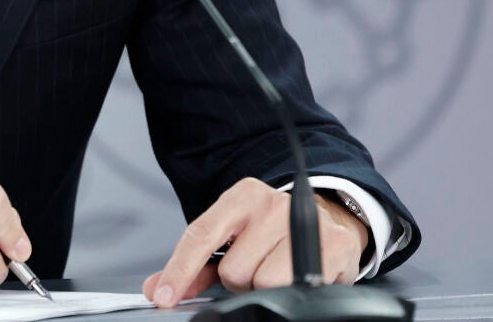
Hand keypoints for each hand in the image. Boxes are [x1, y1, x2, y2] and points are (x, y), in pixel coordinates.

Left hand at [142, 178, 368, 307]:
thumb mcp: (232, 238)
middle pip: (233, 270)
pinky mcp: (335, 245)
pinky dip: (293, 289)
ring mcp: (305, 223)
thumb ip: (194, 265)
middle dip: (240, 279)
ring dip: (266, 287)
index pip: (201, 235)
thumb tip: (156, 289)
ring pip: (264, 282)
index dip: (180, 270)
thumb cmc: (269, 233)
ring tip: (277, 270)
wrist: (327, 218)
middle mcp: (273, 203)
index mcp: (242, 196)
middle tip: (256, 266)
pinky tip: (300, 274)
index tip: (164, 297)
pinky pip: (296, 288)